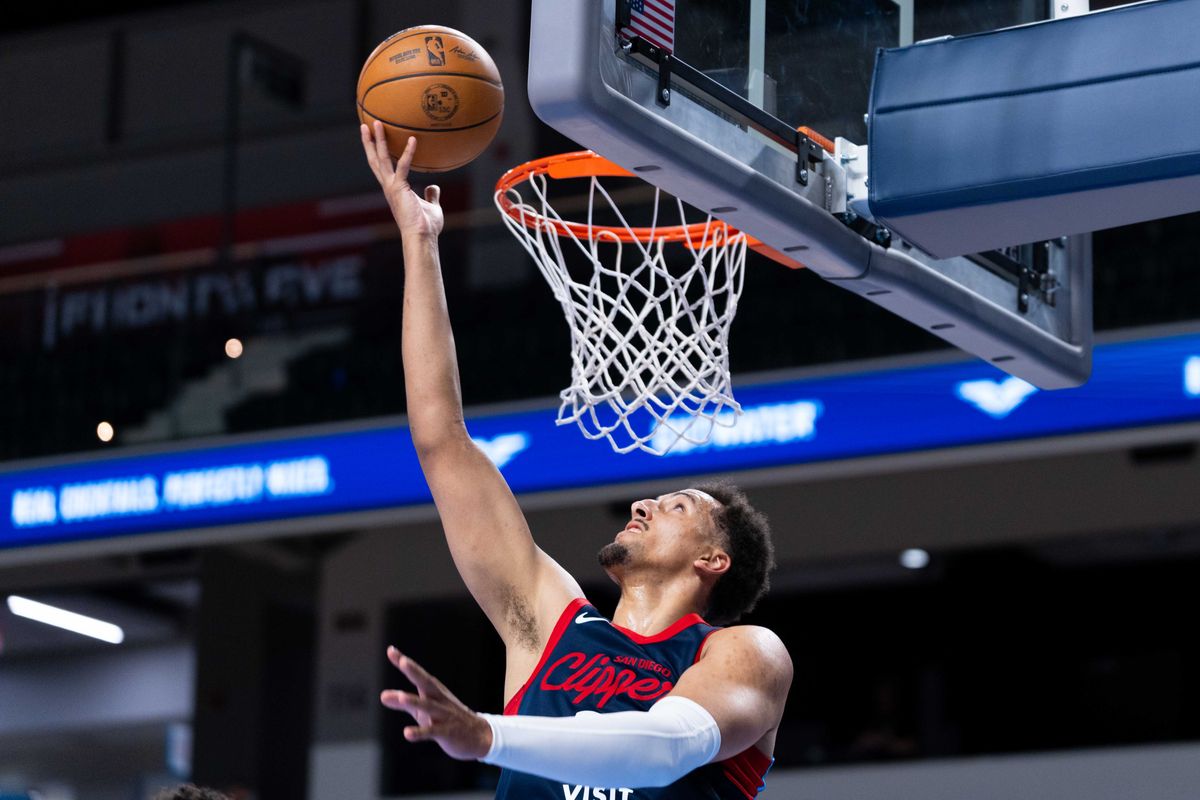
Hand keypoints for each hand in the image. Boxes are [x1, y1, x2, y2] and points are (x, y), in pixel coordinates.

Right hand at [360, 121, 443, 238]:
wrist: (422, 237)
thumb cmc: (427, 226)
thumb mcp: (431, 206)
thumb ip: (431, 195)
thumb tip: (433, 185)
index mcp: (394, 189)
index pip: (382, 167)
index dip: (377, 152)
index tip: (373, 138)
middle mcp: (389, 186)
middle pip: (375, 159)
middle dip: (370, 142)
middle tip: (366, 124)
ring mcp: (391, 187)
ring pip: (381, 159)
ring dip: (378, 140)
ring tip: (376, 122)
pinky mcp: (399, 189)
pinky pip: (403, 166)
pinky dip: (408, 152)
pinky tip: (413, 139)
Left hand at [380, 646, 492, 759]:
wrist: (479, 736)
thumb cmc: (446, 720)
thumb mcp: (423, 711)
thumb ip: (403, 703)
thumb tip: (383, 696)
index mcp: (434, 692)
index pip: (418, 675)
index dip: (405, 663)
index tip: (391, 651)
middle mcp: (439, 700)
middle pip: (427, 684)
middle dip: (415, 672)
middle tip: (403, 662)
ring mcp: (444, 715)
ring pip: (429, 706)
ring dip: (415, 701)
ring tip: (401, 696)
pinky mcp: (447, 732)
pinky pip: (432, 732)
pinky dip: (420, 732)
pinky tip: (407, 733)